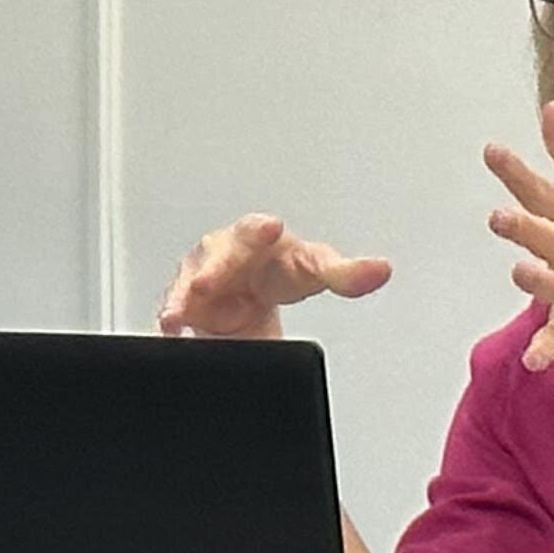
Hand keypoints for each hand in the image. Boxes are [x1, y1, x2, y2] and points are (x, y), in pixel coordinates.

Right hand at [156, 213, 392, 338]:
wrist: (245, 299)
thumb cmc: (279, 273)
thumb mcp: (314, 273)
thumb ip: (349, 275)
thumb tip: (381, 269)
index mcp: (263, 240)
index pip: (261, 231)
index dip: (261, 231)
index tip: (269, 227)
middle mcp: (229, 251)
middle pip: (220, 252)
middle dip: (217, 263)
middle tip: (212, 278)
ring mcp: (203, 273)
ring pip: (191, 276)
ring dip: (187, 290)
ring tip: (186, 306)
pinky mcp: (185, 299)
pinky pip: (175, 304)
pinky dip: (173, 313)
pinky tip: (172, 325)